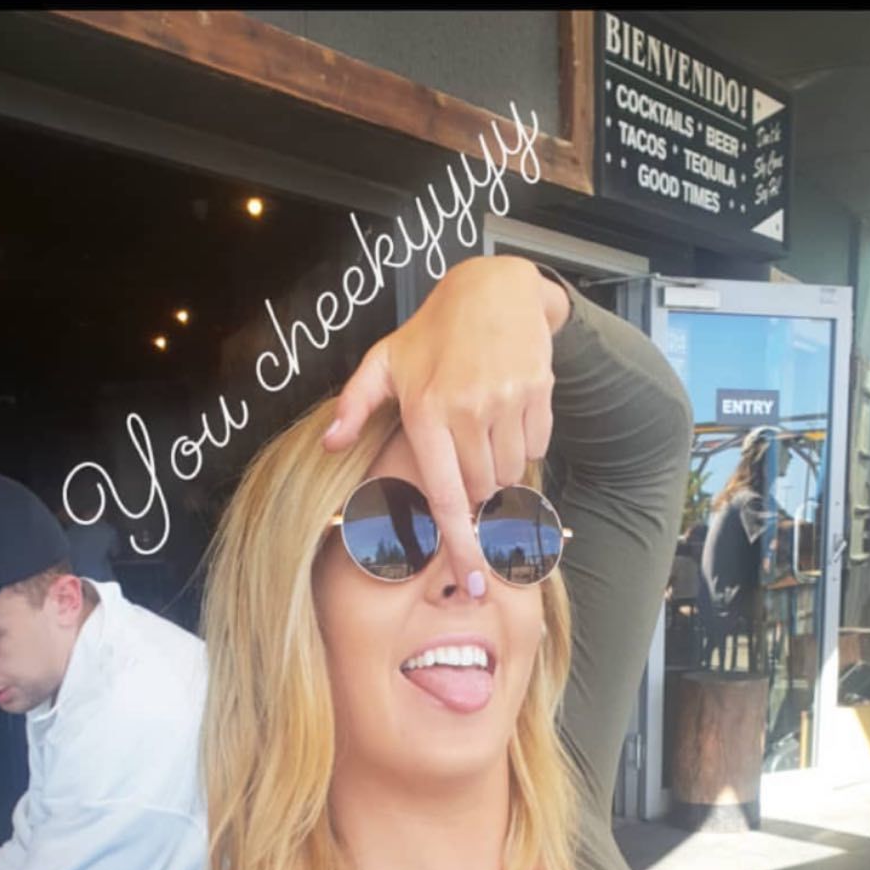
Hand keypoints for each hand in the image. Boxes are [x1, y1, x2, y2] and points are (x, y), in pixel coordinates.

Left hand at [321, 255, 569, 592]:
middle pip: (481, 489)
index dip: (461, 546)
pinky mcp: (539, 391)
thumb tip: (330, 446)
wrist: (495, 288)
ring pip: (510, 472)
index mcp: (425, 412)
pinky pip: (536, 447)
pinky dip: (524, 442)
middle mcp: (467, 409)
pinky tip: (508, 410)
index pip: (447, 496)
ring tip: (484, 426)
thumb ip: (355, 406)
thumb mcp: (385, 361)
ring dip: (499, 466)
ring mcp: (506, 400)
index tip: (473, 581)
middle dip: (475, 486)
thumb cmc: (434, 331)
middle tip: (464, 451)